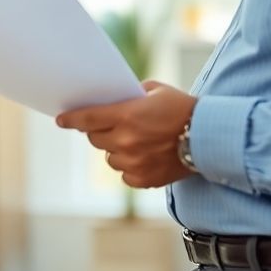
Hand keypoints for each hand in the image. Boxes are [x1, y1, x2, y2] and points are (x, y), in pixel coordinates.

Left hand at [56, 80, 197, 187]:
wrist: (209, 137)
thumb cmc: (183, 109)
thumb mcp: (156, 91)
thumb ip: (131, 95)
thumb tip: (112, 101)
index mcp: (127, 116)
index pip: (87, 119)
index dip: (71, 119)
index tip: (61, 120)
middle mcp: (126, 141)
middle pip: (96, 139)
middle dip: (99, 132)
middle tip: (111, 126)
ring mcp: (134, 162)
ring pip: (109, 158)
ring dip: (116, 150)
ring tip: (135, 142)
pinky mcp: (143, 179)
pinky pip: (124, 174)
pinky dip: (130, 167)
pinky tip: (144, 156)